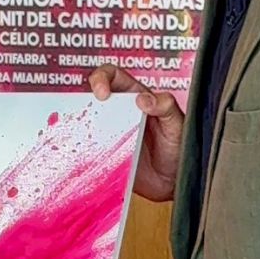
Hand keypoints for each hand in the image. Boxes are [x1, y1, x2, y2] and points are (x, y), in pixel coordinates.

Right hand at [88, 64, 183, 201]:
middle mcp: (118, 113)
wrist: (174, 182)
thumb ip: (166, 108)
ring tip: (83, 134)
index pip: (113, 76)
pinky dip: (82, 149)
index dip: (103, 78)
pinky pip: (87, 148)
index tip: (102, 94)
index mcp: (135, 97)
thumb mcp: (178, 125)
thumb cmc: (179, 149)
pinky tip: (84, 153)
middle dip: (83, 101)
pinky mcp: (103, 155)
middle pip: (92, 97)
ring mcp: (108, 134)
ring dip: (80, 125)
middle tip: (89, 113)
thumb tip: (144, 99)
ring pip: (85, 122)